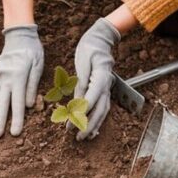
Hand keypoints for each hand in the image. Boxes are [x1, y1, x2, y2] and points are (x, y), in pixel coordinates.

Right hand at [0, 25, 43, 137]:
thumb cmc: (32, 52)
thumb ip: (32, 84)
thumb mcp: (38, 65)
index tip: (15, 133)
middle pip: (1, 104)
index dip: (17, 119)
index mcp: (18, 78)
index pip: (18, 103)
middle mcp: (5, 80)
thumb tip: (28, 105)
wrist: (18, 35)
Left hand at [70, 18, 120, 139]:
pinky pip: (102, 108)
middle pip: (99, 110)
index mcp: (101, 78)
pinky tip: (91, 128)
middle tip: (77, 137)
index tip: (71, 123)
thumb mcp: (82, 64)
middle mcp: (106, 86)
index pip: (92, 100)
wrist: (100, 40)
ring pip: (103, 111)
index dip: (81, 113)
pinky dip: (97, 119)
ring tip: (84, 137)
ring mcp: (106, 88)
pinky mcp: (103, 90)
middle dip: (88, 125)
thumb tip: (78, 101)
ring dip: (93, 126)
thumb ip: (81, 83)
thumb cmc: (89, 49)